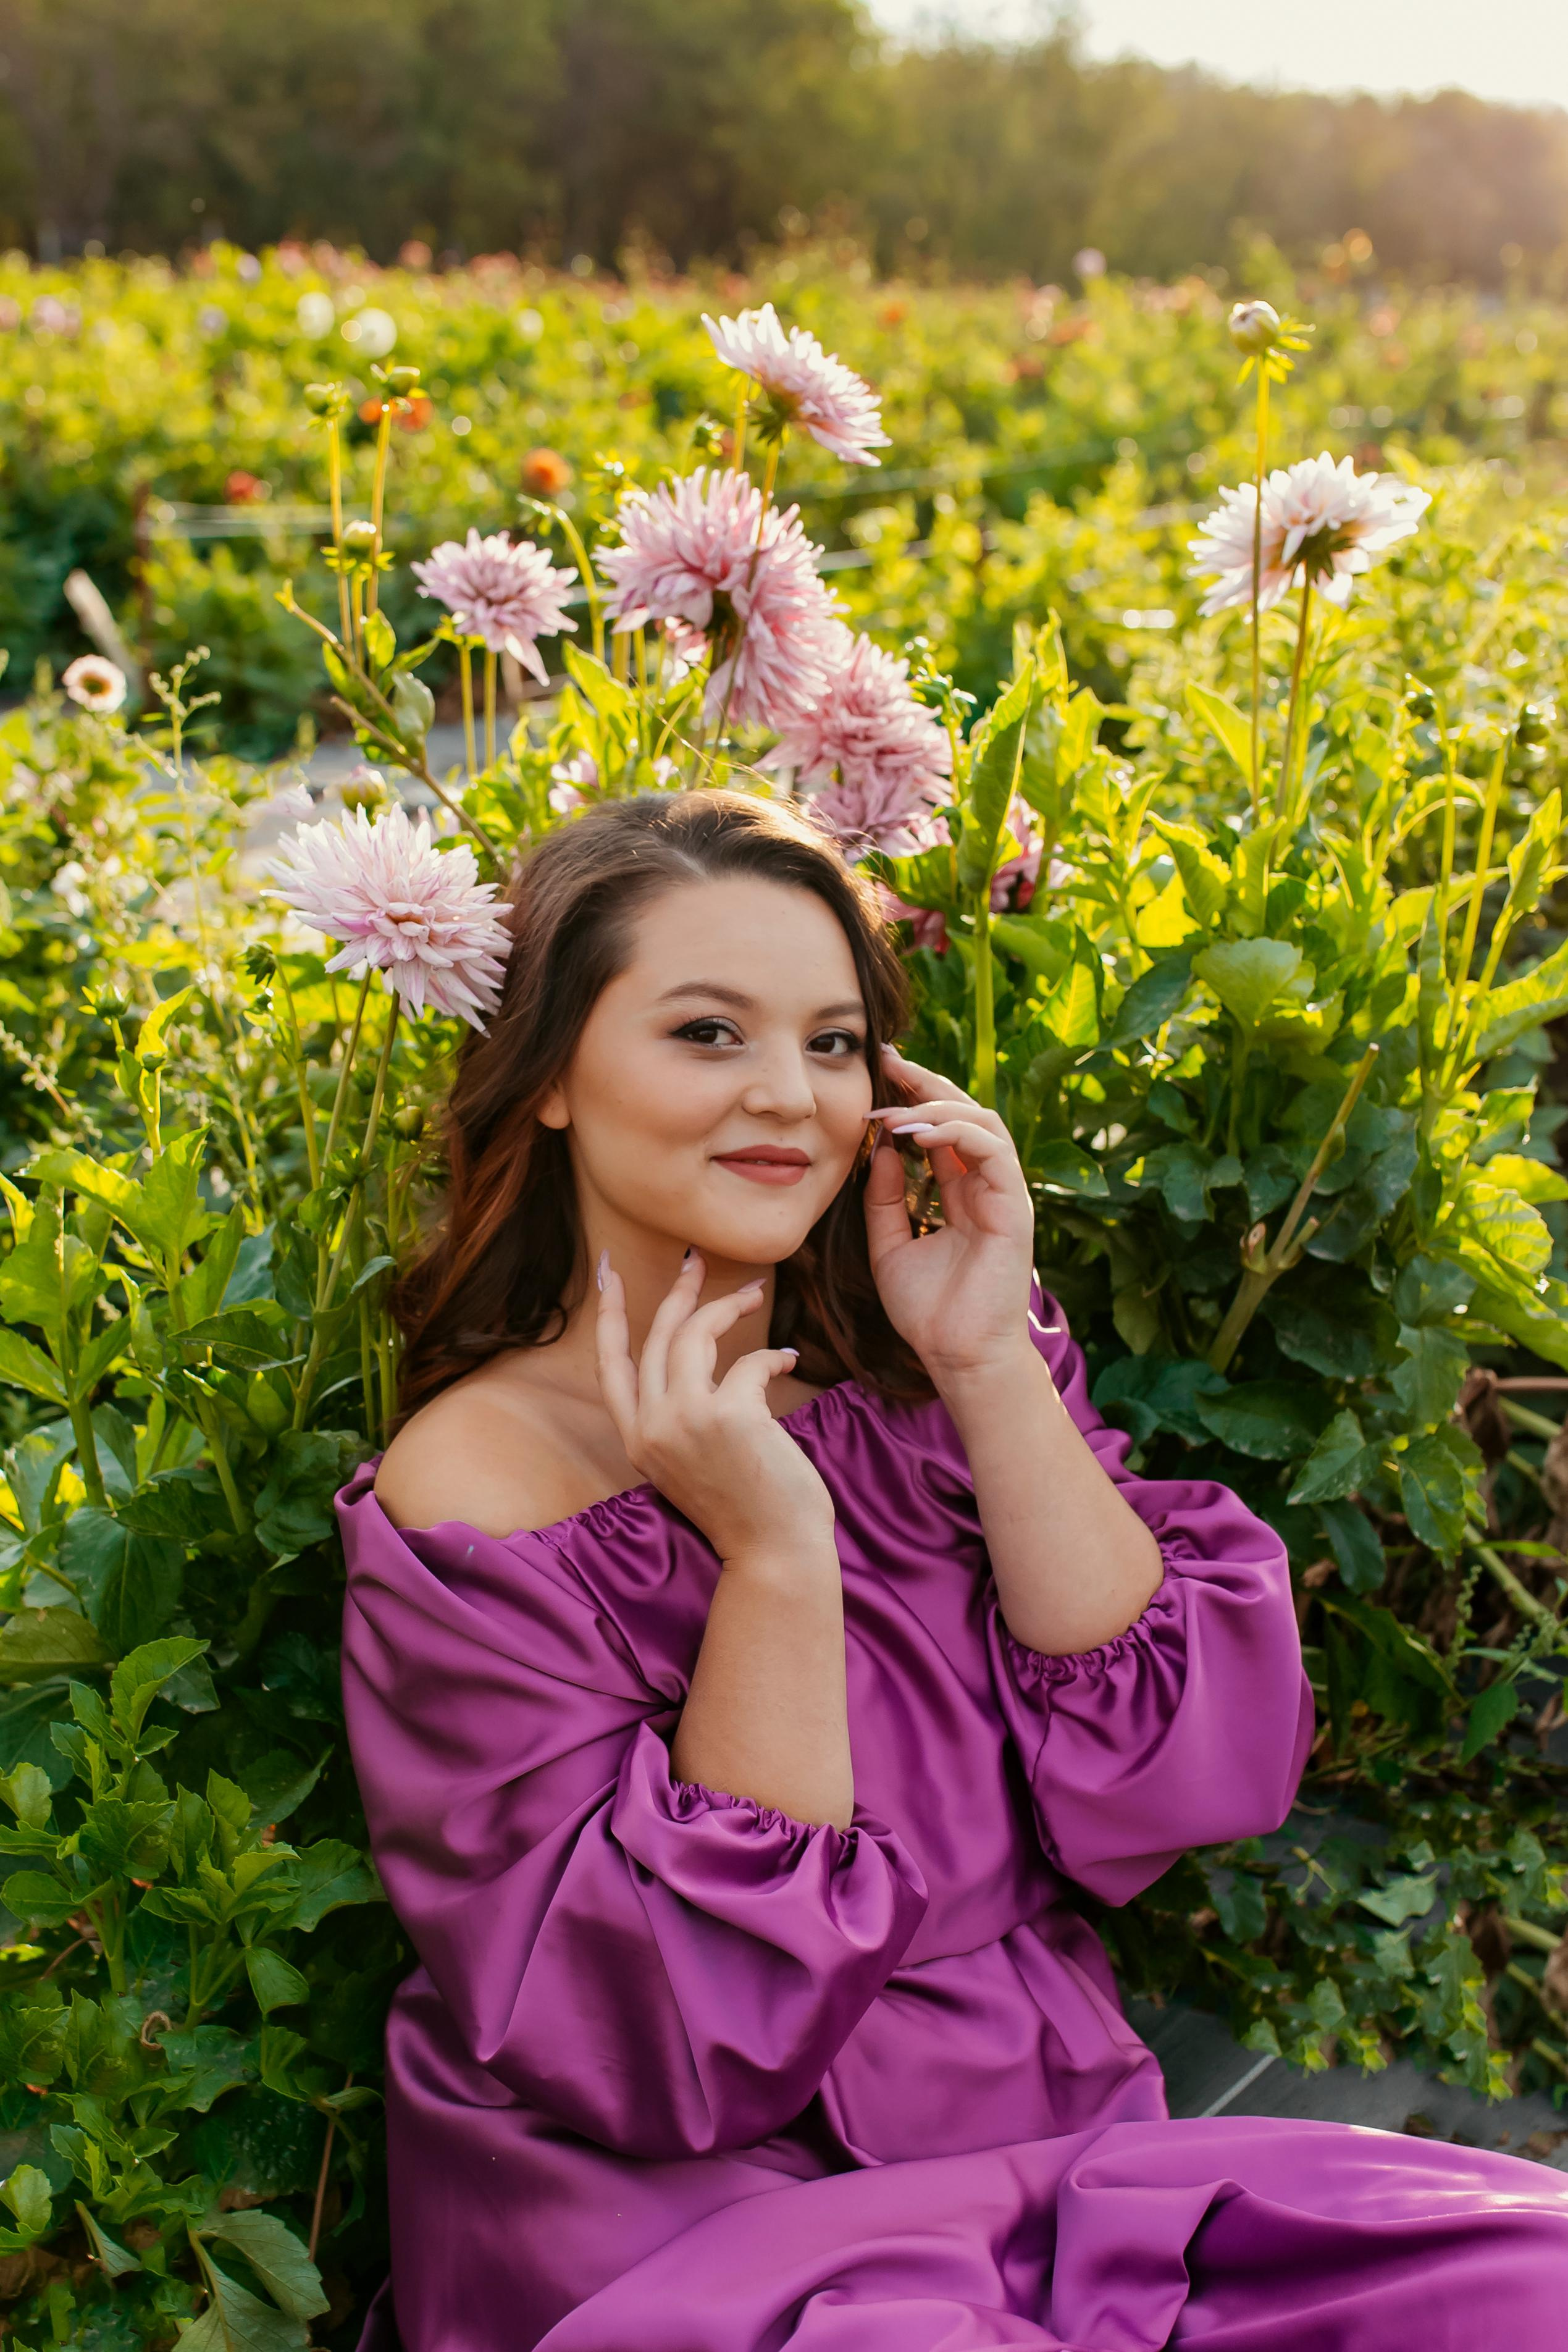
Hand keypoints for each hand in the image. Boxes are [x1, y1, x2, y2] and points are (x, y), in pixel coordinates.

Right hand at [594, 1250, 834, 1561]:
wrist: (774, 1553)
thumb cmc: (745, 1509)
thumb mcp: (694, 1461)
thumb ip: (683, 1418)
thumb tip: (706, 1364)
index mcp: (638, 1441)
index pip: (610, 1366)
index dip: (609, 1316)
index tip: (608, 1273)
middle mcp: (652, 1428)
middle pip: (654, 1338)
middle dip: (677, 1291)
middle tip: (697, 1261)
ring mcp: (685, 1420)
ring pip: (693, 1335)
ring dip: (725, 1306)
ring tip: (755, 1292)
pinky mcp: (728, 1416)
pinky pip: (748, 1360)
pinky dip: (771, 1354)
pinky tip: (788, 1358)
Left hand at [863, 1045, 1036, 1387]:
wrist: (957, 1357)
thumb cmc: (927, 1312)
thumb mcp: (888, 1246)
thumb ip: (883, 1199)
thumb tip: (878, 1148)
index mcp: (958, 1193)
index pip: (938, 1129)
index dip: (910, 1096)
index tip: (875, 1072)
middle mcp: (984, 1186)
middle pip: (962, 1113)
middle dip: (924, 1081)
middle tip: (885, 1059)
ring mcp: (1002, 1194)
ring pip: (982, 1122)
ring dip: (936, 1106)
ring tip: (893, 1110)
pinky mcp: (1014, 1206)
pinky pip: (993, 1150)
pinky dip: (956, 1133)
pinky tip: (918, 1134)